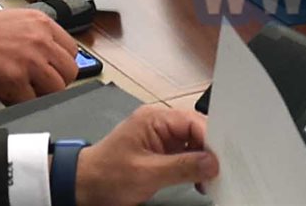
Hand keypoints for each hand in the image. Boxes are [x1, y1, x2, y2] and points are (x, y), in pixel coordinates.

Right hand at [0, 8, 76, 103]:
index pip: (71, 50)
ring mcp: (30, 61)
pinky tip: (9, 96)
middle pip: (69, 72)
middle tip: (39, 85)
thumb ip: (33, 34)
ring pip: (56, 90)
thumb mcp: (12, 20)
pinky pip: (32, 102)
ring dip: (41, 94)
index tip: (53, 70)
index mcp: (41, 23)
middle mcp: (40, 40)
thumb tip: (44, 52)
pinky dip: (22, 103)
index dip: (61, 64)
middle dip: (56, 82)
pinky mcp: (16, 81)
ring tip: (24, 91)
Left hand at [77, 106, 217, 205]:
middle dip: (209, 151)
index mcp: (154, 119)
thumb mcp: (146, 174)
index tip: (222, 159)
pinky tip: (199, 180)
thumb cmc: (106, 176)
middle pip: (196, 131)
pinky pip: (185, 154)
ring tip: (209, 179)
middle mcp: (159, 123)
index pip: (193, 122)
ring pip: (194, 143)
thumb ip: (182, 167)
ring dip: (203, 161)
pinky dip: (194, 167)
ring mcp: (161, 137)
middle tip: (221, 171)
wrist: (83, 186)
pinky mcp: (161, 151)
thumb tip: (211, 163)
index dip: (210, 139)